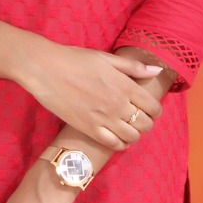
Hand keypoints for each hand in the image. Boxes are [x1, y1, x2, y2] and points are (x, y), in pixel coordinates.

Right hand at [18, 40, 164, 150]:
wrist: (46, 69)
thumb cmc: (75, 59)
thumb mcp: (106, 58)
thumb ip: (133, 66)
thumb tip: (156, 70)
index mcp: (124, 85)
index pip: (153, 106)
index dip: (155, 110)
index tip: (149, 109)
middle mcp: (118, 104)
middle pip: (145, 124)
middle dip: (146, 123)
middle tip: (138, 119)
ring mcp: (104, 118)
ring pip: (132, 136)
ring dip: (134, 134)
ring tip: (128, 128)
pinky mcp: (89, 129)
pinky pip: (113, 144)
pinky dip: (120, 144)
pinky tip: (118, 138)